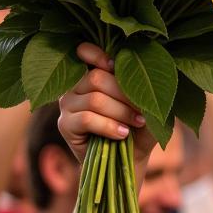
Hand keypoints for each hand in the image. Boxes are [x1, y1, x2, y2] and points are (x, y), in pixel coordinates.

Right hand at [58, 43, 153, 177]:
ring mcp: (67, 105)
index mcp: (93, 74)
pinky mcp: (65, 125)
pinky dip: (109, 126)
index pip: (83, 51)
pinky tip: (122, 134)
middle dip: (125, 95)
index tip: (115, 65)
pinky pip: (86, 118)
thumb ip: (142, 88)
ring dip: (121, 112)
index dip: (97, 54)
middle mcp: (75, 86)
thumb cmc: (139, 129)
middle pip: (96, 78)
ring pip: (95, 99)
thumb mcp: (147, 106)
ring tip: (136, 123)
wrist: (130, 160)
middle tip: (142, 112)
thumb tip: (143, 75)